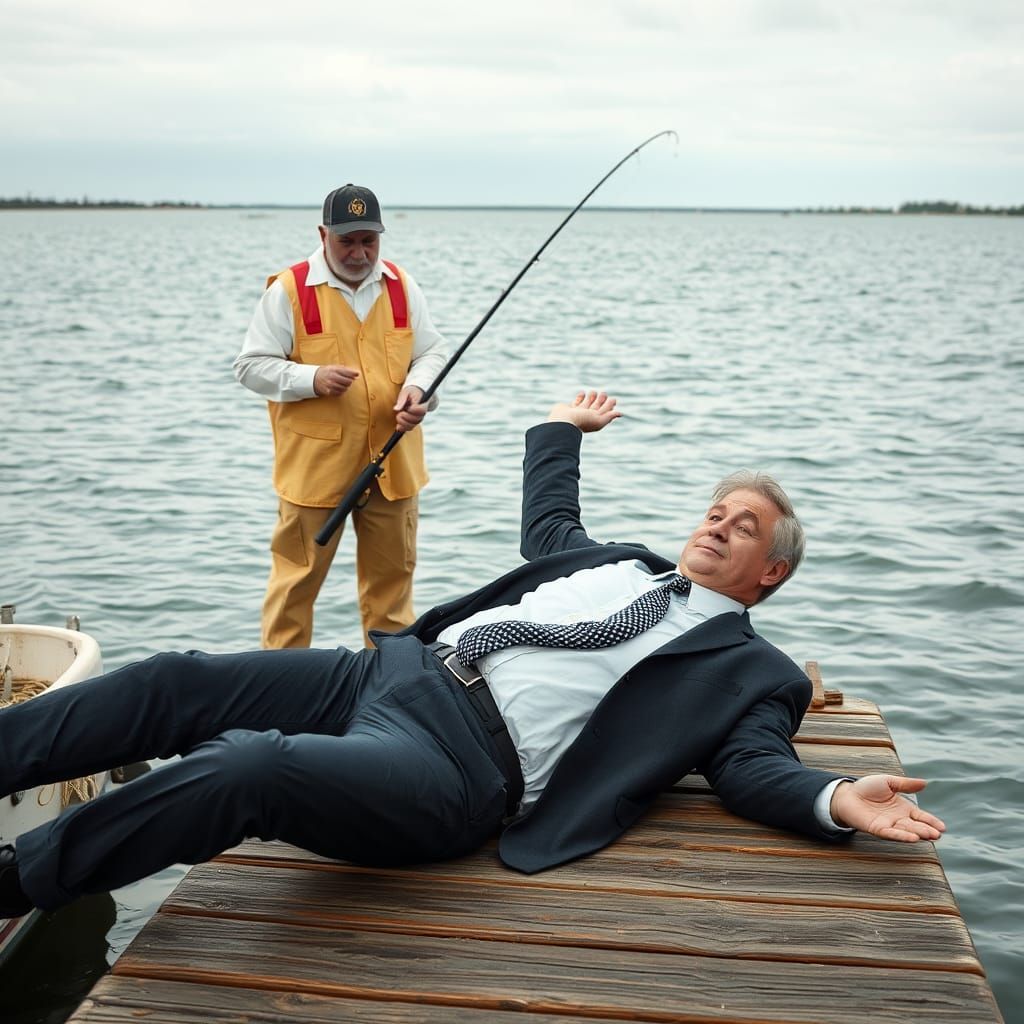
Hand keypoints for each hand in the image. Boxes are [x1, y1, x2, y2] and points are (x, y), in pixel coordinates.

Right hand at [313, 365, 359, 396]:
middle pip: (348, 382)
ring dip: (345, 387)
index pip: (347, 372)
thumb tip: (356, 374)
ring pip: (345, 388)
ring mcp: (330, 385)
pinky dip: (341, 391)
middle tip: (348, 380)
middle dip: (350, 381)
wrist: (314, 378)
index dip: (354, 373)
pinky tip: (338, 388)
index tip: (357, 374)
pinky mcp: (329, 392)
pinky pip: (340, 393)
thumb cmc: (326, 372)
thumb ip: (344, 369)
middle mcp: (332, 377)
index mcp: (334, 370)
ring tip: (342, 384)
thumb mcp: (333, 367)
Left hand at [394, 386, 427, 431]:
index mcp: (422, 402)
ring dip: (403, 424)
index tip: (408, 408)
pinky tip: (398, 426)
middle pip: (417, 419)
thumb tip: (396, 409)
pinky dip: (403, 428)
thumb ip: (402, 399)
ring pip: (413, 425)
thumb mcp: (406, 391)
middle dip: (406, 418)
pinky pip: (410, 428)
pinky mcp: (414, 421)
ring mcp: (419, 417)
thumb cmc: (411, 391)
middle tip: (400, 413)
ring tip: (398, 417)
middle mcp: (422, 412)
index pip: (421, 410)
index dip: (414, 411)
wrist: (418, 394)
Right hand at [547, 391, 621, 432]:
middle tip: (603, 393)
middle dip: (601, 400)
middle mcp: (587, 417)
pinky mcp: (570, 408)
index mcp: (595, 420)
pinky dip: (580, 396)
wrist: (564, 422)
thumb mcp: (599, 420)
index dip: (609, 406)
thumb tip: (620, 413)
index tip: (613, 399)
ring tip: (593, 392)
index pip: (605, 412)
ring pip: (587, 403)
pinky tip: (583, 393)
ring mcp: (578, 412)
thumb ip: (609, 416)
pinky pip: (577, 401)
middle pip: (597, 407)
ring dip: (591, 397)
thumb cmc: (582, 422)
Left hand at [830, 775, 945, 842]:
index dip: (931, 821)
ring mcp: (889, 825)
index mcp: (903, 808)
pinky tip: (913, 838)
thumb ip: (905, 784)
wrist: (847, 794)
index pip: (921, 816)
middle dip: (927, 830)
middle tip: (938, 834)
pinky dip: (902, 836)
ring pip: (906, 831)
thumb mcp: (888, 782)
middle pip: (916, 825)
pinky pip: (891, 833)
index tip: (943, 828)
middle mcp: (898, 819)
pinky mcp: (877, 829)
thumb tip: (925, 783)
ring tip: (930, 836)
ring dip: (918, 834)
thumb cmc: (867, 788)